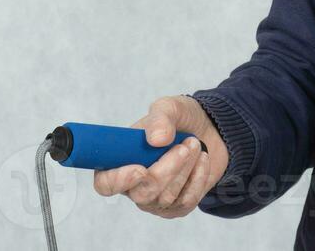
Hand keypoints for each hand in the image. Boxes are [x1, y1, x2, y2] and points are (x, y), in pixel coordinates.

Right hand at [92, 95, 228, 217]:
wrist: (208, 130)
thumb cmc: (180, 120)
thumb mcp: (170, 108)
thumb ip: (160, 119)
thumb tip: (156, 140)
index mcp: (120, 161)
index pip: (105, 183)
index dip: (119, 181)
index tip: (140, 169)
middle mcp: (133, 186)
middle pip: (142, 193)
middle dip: (167, 170)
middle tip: (185, 145)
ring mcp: (155, 199)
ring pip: (166, 197)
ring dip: (185, 168)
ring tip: (194, 144)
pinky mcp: (177, 206)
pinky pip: (187, 201)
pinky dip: (198, 177)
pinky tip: (202, 159)